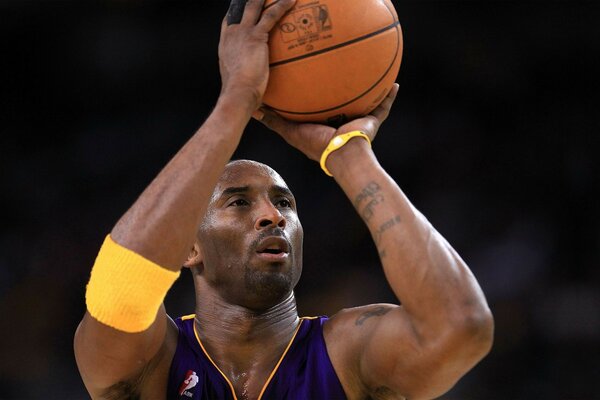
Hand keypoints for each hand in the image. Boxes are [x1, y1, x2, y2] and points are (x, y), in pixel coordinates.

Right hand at [218, 0, 295, 109]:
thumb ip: (246, 86)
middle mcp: (231, 35)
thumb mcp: (239, 87)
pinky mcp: (255, 35)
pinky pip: (271, 15)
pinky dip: (282, 5)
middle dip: (250, 0)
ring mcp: (242, 33)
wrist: (238, 94)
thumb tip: (257, 107)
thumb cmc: (239, 96)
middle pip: (240, 9)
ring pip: (254, 6)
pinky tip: (292, 0)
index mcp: (226, 46)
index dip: (236, 13)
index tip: (241, 6)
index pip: (229, 22)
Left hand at [256, 83, 399, 160]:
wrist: (342, 154)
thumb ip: (274, 120)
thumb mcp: (291, 131)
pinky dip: (389, 97)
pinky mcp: (372, 122)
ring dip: (370, 89)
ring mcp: (358, 122)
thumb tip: (254, 110)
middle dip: (346, 89)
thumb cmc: (316, 145)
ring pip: (366, 102)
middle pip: (345, 101)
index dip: (319, 93)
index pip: (321, 105)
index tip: (315, 78)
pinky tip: (394, 84)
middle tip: (344, 71)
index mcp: (324, 124)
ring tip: (372, 71)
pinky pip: (383, 106)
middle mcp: (343, 122)